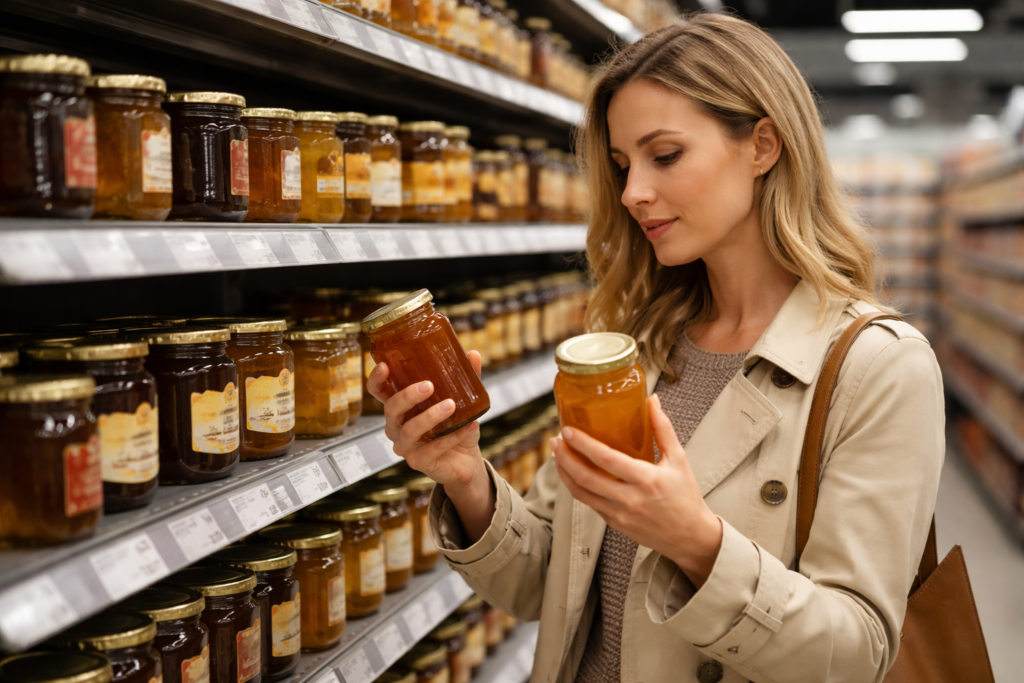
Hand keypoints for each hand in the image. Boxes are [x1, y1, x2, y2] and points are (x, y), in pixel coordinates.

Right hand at [367, 351, 494, 542]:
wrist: (466, 460)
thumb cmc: (456, 427)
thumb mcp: (462, 401)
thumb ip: (465, 378)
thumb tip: (473, 354)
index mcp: (401, 408)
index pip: (379, 392)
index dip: (376, 380)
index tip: (385, 366)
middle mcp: (397, 427)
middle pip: (390, 410)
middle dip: (407, 396)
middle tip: (428, 385)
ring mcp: (405, 446)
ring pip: (410, 430)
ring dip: (430, 416)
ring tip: (451, 405)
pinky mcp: (419, 462)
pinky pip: (433, 449)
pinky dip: (453, 436)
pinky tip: (471, 425)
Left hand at [552, 394, 722, 587]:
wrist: (690, 536)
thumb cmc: (685, 496)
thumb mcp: (679, 459)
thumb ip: (662, 429)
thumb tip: (652, 401)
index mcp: (647, 480)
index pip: (607, 460)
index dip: (583, 444)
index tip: (568, 431)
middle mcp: (630, 499)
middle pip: (585, 478)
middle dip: (565, 457)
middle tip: (555, 441)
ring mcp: (619, 514)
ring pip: (581, 493)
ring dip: (564, 473)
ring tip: (558, 455)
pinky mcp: (614, 523)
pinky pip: (589, 503)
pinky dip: (576, 487)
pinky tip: (573, 473)